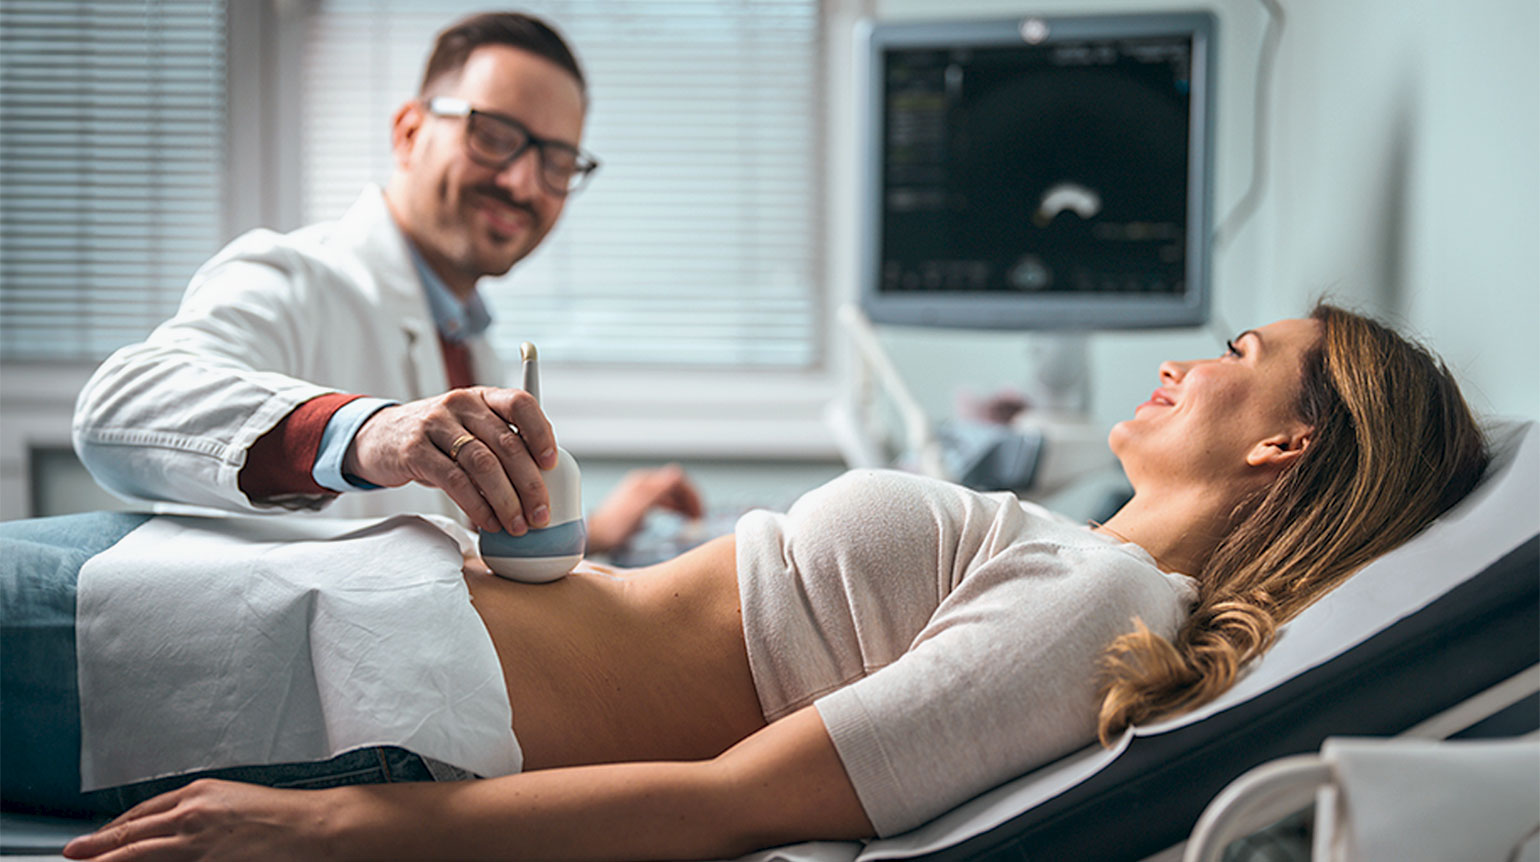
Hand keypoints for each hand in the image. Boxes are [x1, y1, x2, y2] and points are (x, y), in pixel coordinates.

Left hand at [63, 779, 331, 861]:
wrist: (315, 827)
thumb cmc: (285, 816)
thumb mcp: (236, 801)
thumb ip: (203, 813)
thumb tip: (178, 828)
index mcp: (200, 793)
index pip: (144, 812)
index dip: (117, 827)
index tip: (102, 836)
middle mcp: (191, 814)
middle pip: (132, 832)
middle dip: (98, 845)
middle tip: (73, 853)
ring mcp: (196, 842)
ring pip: (137, 853)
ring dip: (108, 860)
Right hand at [343, 386, 557, 533]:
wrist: (379, 437)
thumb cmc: (438, 438)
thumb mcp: (469, 428)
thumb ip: (502, 444)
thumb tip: (542, 484)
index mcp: (483, 396)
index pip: (521, 404)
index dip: (541, 433)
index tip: (553, 464)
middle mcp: (462, 404)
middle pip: (506, 443)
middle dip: (530, 484)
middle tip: (541, 514)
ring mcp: (436, 425)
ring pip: (483, 464)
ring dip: (506, 500)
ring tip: (517, 526)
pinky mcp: (415, 450)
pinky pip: (454, 481)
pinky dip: (476, 505)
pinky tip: (489, 522)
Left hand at [586, 464, 703, 552]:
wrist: (593, 536)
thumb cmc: (612, 527)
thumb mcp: (639, 507)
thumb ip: (658, 491)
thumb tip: (677, 475)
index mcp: (645, 483)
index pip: (677, 479)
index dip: (692, 494)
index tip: (699, 511)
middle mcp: (643, 485)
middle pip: (675, 486)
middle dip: (690, 500)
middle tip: (698, 518)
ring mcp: (640, 494)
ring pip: (670, 494)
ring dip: (683, 505)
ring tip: (691, 520)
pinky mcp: (637, 505)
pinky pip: (662, 502)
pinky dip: (673, 509)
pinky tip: (675, 519)